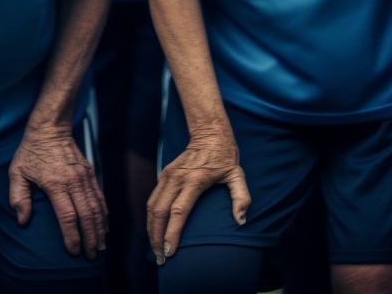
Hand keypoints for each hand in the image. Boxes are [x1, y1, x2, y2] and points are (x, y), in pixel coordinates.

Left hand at [8, 125, 107, 258]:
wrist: (50, 128)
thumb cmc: (31, 152)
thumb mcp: (17, 173)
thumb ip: (18, 198)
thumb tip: (23, 220)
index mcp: (55, 184)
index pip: (68, 216)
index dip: (72, 236)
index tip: (75, 251)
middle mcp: (73, 181)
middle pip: (87, 214)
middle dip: (91, 237)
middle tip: (92, 255)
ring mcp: (84, 176)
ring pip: (96, 206)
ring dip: (100, 227)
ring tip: (102, 245)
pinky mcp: (90, 171)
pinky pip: (99, 195)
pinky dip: (104, 211)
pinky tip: (105, 224)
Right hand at [147, 132, 249, 264]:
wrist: (208, 134)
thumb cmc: (224, 157)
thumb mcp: (237, 174)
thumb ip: (241, 197)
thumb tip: (241, 220)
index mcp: (194, 180)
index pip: (179, 212)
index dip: (172, 233)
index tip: (169, 252)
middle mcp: (177, 178)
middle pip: (159, 212)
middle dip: (157, 237)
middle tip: (160, 258)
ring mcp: (167, 175)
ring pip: (152, 206)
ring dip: (151, 229)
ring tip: (155, 249)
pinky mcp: (163, 175)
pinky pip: (152, 199)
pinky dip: (151, 218)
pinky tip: (154, 231)